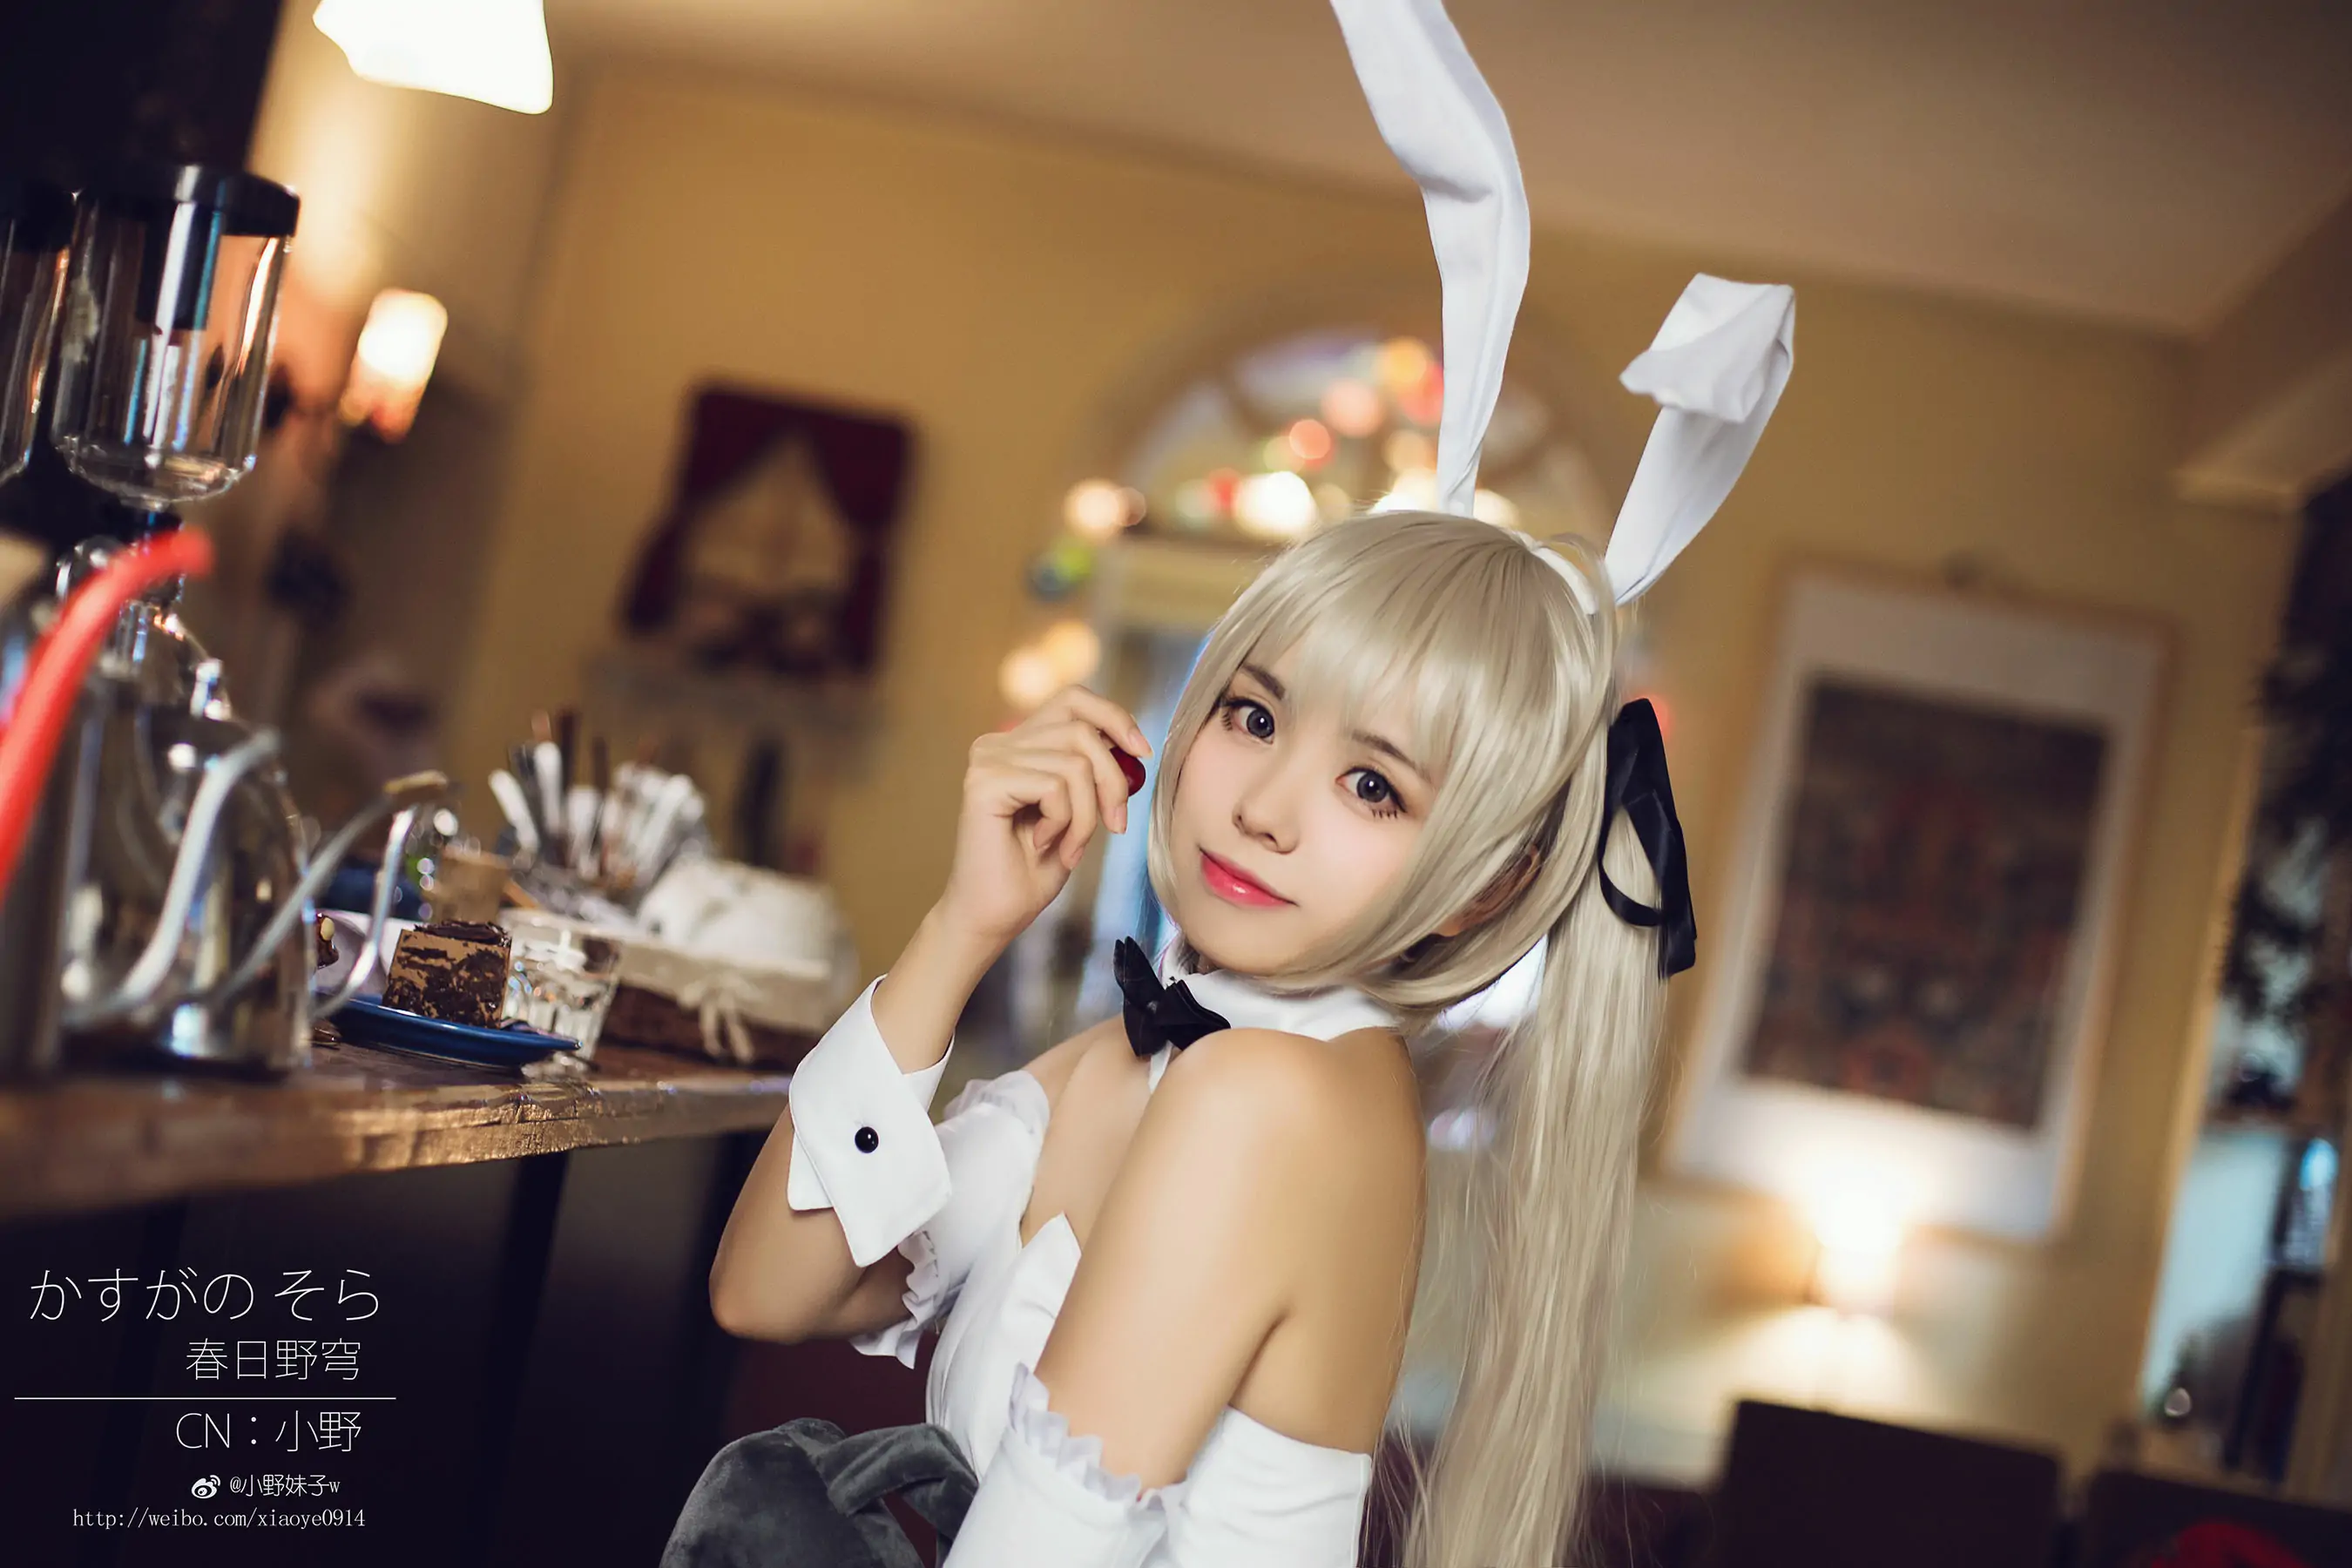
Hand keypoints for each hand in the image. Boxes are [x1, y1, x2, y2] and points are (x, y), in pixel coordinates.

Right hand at [937, 685, 1153, 951]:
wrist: (993, 915)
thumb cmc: (1032, 870)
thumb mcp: (1078, 810)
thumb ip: (1092, 771)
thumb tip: (1132, 746)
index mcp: (1017, 743)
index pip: (1073, 700)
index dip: (1114, 717)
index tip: (1142, 752)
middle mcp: (997, 743)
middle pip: (1082, 732)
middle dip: (1112, 783)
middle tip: (1115, 826)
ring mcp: (988, 760)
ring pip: (1075, 764)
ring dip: (1087, 815)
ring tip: (1071, 847)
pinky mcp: (985, 782)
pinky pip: (1055, 787)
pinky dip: (1066, 823)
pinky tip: (1043, 844)